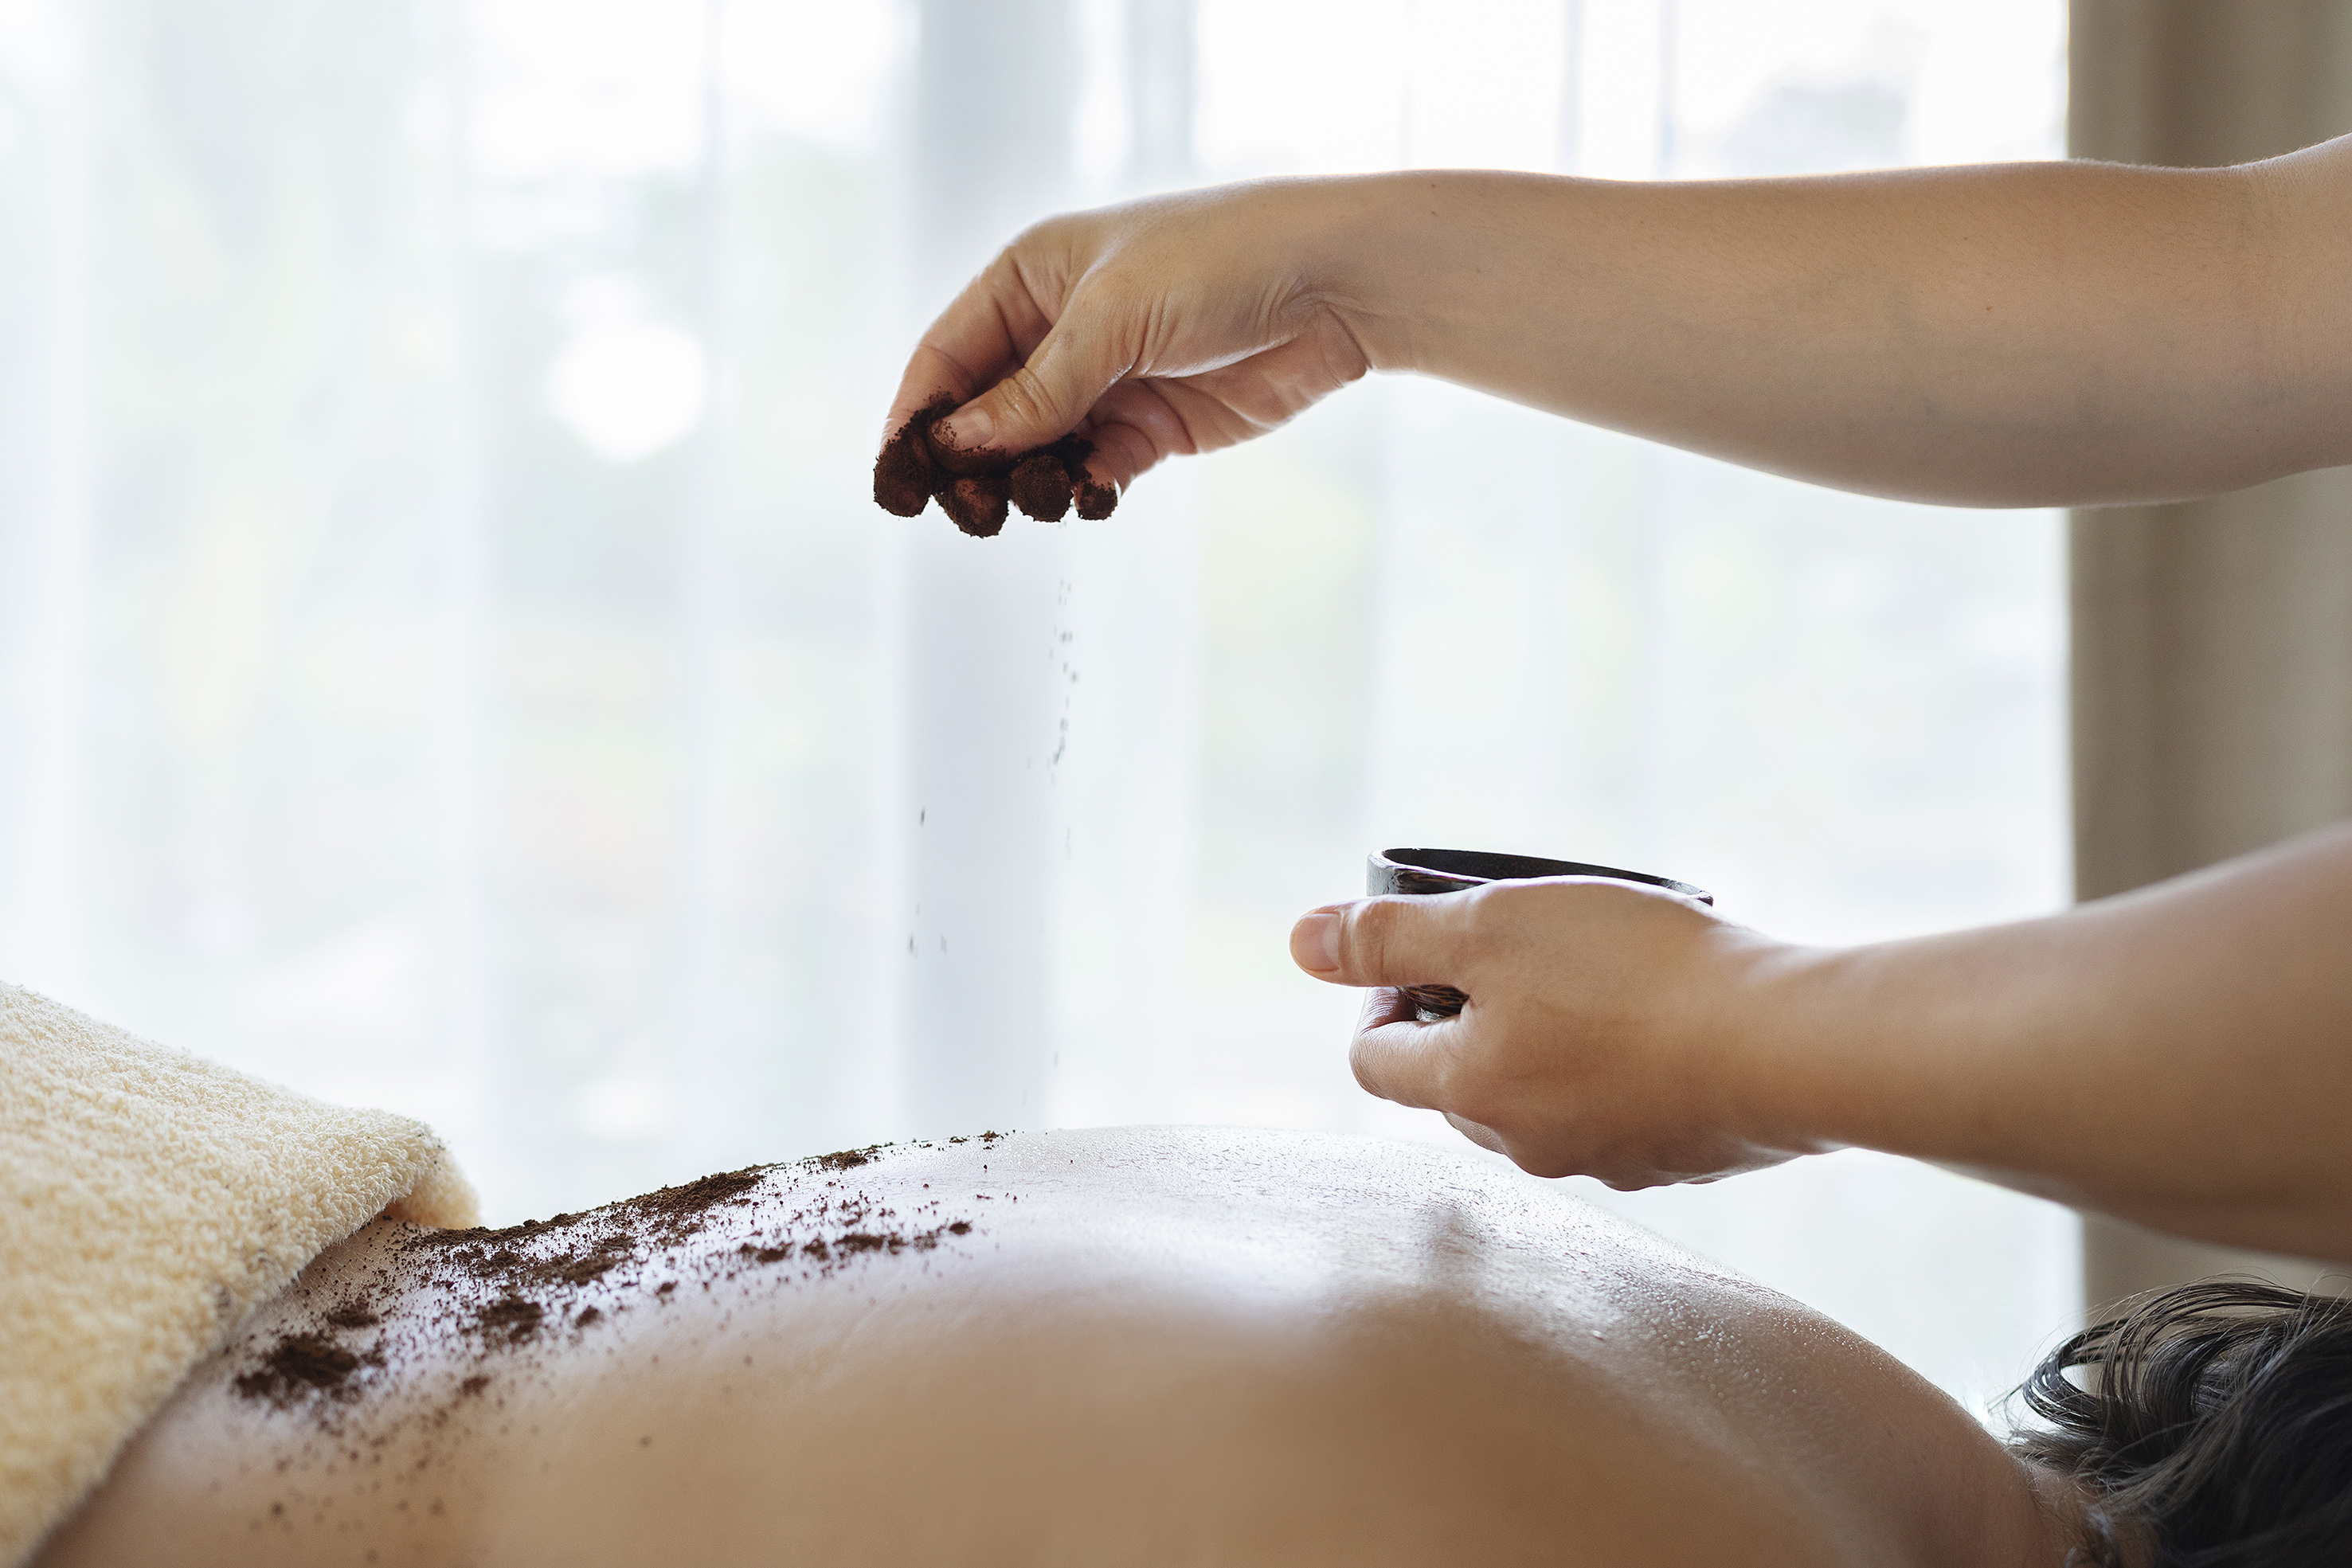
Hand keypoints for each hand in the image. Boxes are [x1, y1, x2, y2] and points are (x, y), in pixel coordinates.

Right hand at [879, 180, 1381, 496]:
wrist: (1336, 284)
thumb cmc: (1221, 262)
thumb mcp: (1111, 318)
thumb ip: (1033, 391)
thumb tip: (954, 447)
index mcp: (1030, 278)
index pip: (946, 355)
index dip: (917, 416)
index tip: (899, 477)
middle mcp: (1058, 330)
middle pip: (983, 414)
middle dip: (969, 463)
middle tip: (967, 510)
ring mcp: (1105, 382)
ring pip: (1034, 452)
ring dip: (1025, 484)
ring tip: (1035, 502)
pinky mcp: (1151, 426)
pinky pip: (1092, 470)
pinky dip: (1082, 491)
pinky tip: (1089, 498)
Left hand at [1289, 879, 1819, 1186]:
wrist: (1789, 1044)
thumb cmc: (1635, 976)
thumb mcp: (1493, 925)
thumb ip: (1390, 938)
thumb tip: (1301, 940)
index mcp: (1466, 1093)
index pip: (1373, 1059)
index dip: (1386, 994)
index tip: (1438, 947)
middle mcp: (1523, 1145)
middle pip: (1454, 1082)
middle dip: (1469, 1014)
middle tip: (1524, 948)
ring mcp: (1605, 1161)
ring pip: (1539, 1096)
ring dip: (1550, 1037)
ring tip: (1604, 972)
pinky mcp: (1676, 1158)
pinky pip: (1618, 1109)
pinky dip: (1622, 1064)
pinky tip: (1668, 1014)